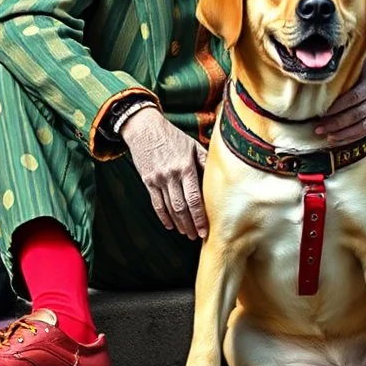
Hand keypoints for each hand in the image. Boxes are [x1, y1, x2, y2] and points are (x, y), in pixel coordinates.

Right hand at [121, 109, 207, 240]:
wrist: (145, 128)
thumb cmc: (173, 137)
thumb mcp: (192, 145)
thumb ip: (205, 162)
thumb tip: (220, 175)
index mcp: (186, 167)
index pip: (195, 198)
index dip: (200, 216)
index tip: (205, 230)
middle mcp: (171, 175)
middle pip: (182, 207)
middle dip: (190, 224)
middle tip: (196, 237)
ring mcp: (158, 179)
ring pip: (169, 208)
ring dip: (178, 223)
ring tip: (186, 233)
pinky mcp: (148, 181)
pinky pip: (156, 203)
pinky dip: (163, 216)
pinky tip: (170, 225)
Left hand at [314, 42, 365, 144]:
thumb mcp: (359, 62)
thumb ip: (344, 72)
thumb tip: (318, 80)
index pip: (354, 98)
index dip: (337, 107)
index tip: (321, 113)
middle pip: (357, 115)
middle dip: (336, 124)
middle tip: (318, 128)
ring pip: (363, 126)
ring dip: (343, 134)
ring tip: (326, 137)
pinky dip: (352, 137)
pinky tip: (338, 140)